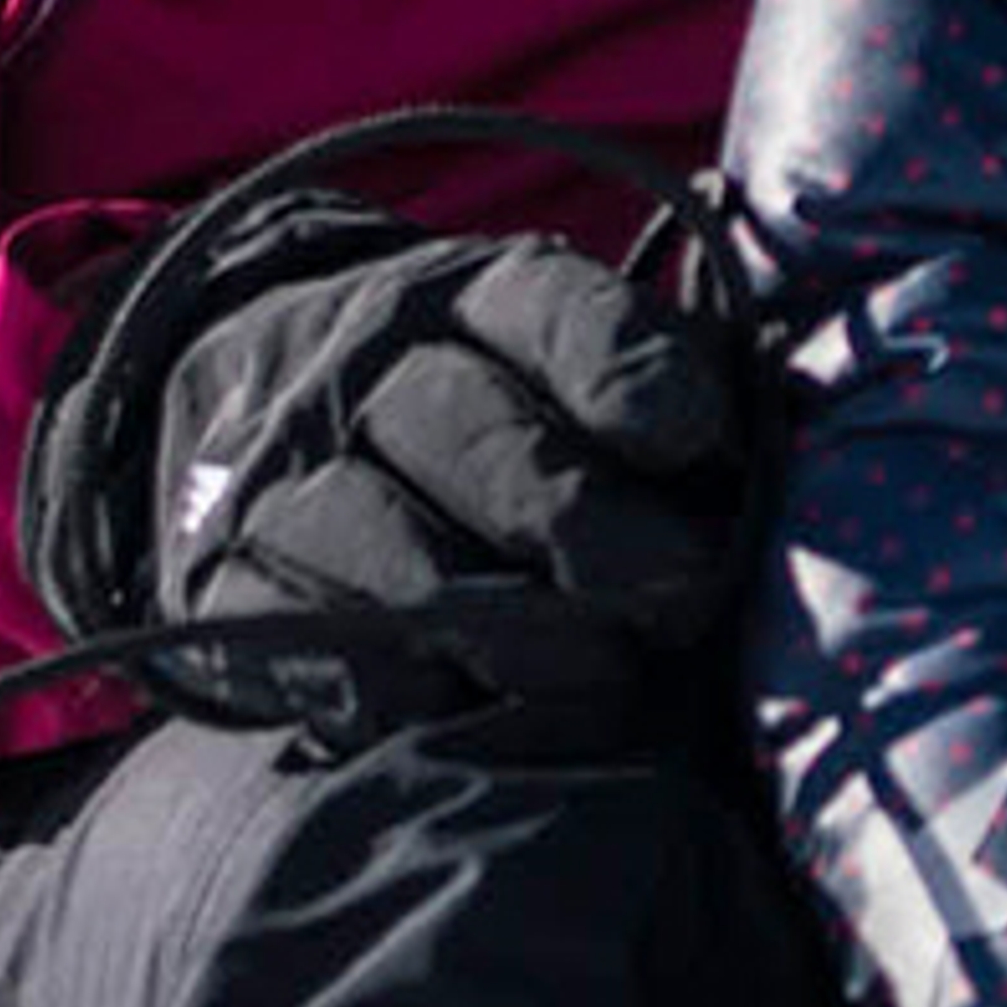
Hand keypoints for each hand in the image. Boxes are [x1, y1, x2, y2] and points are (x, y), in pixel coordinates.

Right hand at [22, 189, 746, 715]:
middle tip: (679, 598)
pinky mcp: (227, 583)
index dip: (625, 372)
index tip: (693, 436)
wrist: (250, 402)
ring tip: (603, 679)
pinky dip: (421, 700)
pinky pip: (333, 658)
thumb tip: (779, 454)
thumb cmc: (488, 407)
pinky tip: (485, 711)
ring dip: (523, 636)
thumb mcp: (569, 361)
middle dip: (594, 532)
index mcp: (478, 295)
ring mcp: (285, 473)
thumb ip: (673, 390)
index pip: (553, 310)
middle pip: (479, 439)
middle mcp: (370, 365)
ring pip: (405, 564)